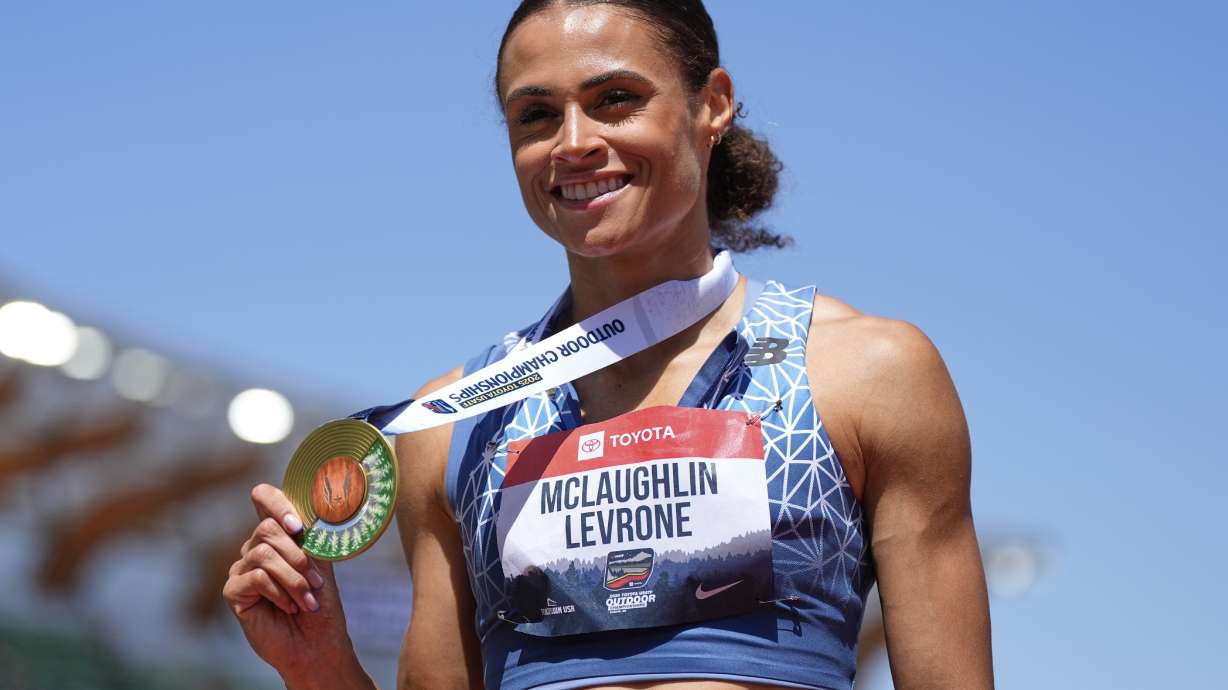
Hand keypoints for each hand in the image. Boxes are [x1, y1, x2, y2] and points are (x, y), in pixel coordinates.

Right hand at [223, 483, 360, 685]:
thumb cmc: (320, 602)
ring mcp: (241, 568)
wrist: (316, 643)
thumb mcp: (321, 563)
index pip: (264, 498)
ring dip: (293, 578)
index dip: (278, 503)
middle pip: (267, 528)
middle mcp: (255, 547)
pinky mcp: (233, 591)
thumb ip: (311, 537)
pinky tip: (289, 606)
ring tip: (307, 599)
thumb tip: (310, 512)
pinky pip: (256, 578)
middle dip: (298, 555)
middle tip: (316, 581)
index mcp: (278, 535)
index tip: (299, 526)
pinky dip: (280, 592)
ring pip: (263, 553)